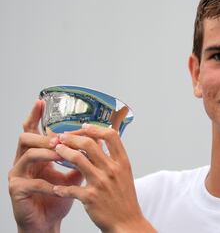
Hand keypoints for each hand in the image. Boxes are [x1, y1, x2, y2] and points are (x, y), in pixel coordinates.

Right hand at [8, 100, 82, 232]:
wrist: (47, 222)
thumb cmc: (59, 198)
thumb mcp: (73, 175)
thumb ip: (81, 158)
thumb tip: (99, 141)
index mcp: (37, 155)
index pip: (33, 131)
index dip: (35, 116)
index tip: (41, 102)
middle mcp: (24, 162)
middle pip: (26, 138)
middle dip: (45, 137)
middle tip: (60, 139)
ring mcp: (18, 175)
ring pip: (27, 154)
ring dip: (46, 154)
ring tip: (61, 156)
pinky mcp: (17, 190)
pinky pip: (31, 182)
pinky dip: (47, 183)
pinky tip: (57, 187)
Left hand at [52, 124, 155, 232]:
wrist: (127, 223)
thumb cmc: (124, 199)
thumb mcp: (124, 174)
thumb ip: (113, 158)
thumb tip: (99, 142)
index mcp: (122, 162)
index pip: (111, 135)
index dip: (95, 128)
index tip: (83, 126)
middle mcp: (112, 170)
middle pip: (89, 144)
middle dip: (72, 138)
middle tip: (61, 137)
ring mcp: (101, 183)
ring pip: (77, 159)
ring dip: (63, 153)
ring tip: (55, 150)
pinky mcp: (90, 197)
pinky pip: (70, 188)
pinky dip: (61, 187)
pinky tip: (56, 188)